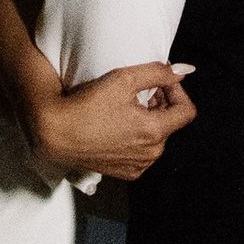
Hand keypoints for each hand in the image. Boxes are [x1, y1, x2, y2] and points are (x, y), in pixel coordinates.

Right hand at [24, 62, 196, 183]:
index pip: (187, 111)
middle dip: (160, 103)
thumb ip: (158, 72)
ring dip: (148, 119)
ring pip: (156, 137)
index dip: (177, 90)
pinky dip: (137, 136)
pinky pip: (142, 152)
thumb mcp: (124, 79)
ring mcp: (138, 166)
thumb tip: (184, 71)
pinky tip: (117, 124)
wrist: (56, 133)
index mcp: (154, 132)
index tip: (161, 81)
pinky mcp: (125, 173)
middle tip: (138, 90)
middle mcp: (150, 154)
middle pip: (170, 122)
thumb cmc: (88, 105)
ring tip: (125, 106)